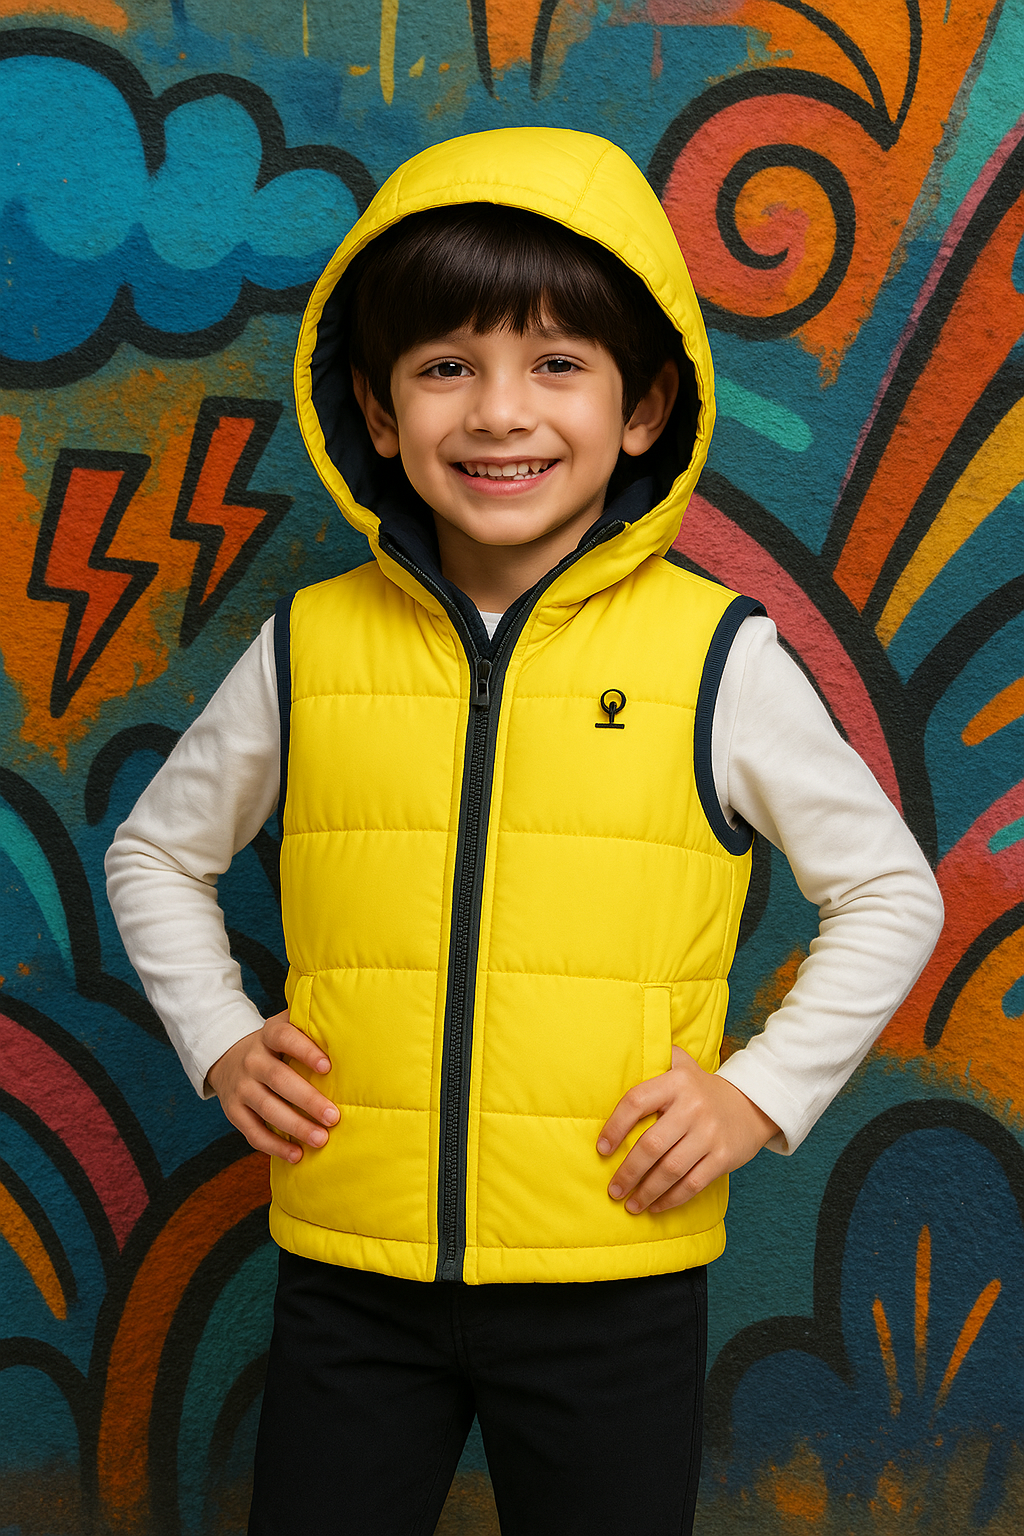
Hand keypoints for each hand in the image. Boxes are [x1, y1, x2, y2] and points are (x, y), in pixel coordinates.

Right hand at [205, 1009, 338, 1162]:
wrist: (228, 1058)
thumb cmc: (275, 1046)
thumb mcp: (285, 1028)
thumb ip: (310, 1028)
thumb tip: (353, 1030)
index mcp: (268, 1035)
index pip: (284, 1037)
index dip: (305, 1050)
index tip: (327, 1067)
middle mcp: (252, 1060)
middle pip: (279, 1079)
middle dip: (307, 1099)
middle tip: (333, 1117)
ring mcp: (241, 1087)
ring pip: (267, 1109)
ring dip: (296, 1127)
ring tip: (321, 1139)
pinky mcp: (234, 1111)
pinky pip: (253, 1132)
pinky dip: (275, 1146)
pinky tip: (296, 1155)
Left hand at [597, 1046, 779, 1213]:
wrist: (752, 1105)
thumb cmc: (702, 1090)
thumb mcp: (682, 1065)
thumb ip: (656, 1058)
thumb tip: (621, 1054)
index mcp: (676, 1083)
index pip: (637, 1102)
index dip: (615, 1127)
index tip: (602, 1149)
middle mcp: (693, 1107)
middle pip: (652, 1144)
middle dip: (628, 1171)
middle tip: (613, 1188)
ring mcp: (709, 1134)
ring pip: (671, 1169)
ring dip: (646, 1191)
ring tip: (630, 1204)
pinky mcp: (723, 1157)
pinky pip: (692, 1184)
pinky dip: (671, 1199)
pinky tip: (655, 1206)